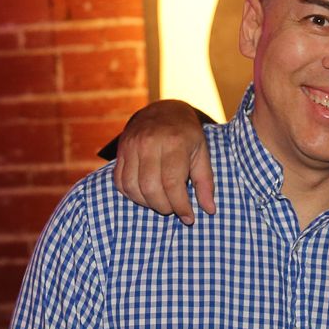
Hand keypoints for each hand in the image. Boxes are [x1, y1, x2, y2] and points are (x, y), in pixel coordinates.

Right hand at [112, 100, 214, 223]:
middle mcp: (149, 143)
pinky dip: (131, 194)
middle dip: (163, 206)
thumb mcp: (202, 153)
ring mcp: (131, 146)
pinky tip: (145, 195)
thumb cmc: (187, 135)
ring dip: (146, 203)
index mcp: (174, 143)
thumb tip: (209, 210)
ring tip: (161, 202)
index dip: (180, 206)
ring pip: (132, 187)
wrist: (164, 110)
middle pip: (150, 188)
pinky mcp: (121, 150)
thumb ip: (205, 183)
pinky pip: (119, 181)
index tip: (188, 217)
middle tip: (174, 209)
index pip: (172, 183)